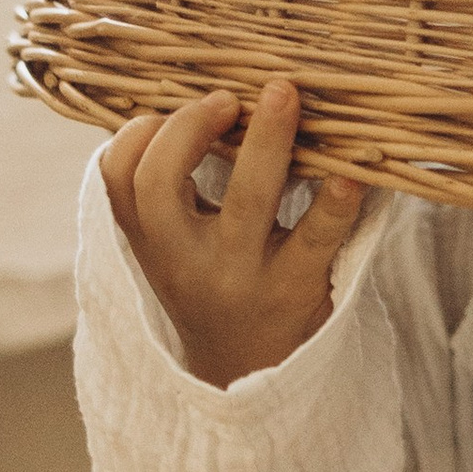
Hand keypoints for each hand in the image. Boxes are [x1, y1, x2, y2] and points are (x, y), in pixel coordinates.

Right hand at [99, 83, 364, 388]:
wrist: (251, 376)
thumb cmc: (216, 288)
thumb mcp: (176, 249)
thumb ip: (172, 191)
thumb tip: (195, 97)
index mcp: (151, 242)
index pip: (118, 178)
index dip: (138, 133)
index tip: (169, 111)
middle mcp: (186, 260)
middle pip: (162, 184)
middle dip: (189, 127)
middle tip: (228, 98)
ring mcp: (239, 276)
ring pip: (246, 200)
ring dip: (266, 141)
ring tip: (284, 95)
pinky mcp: (294, 289)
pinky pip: (315, 238)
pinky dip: (337, 202)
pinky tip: (354, 173)